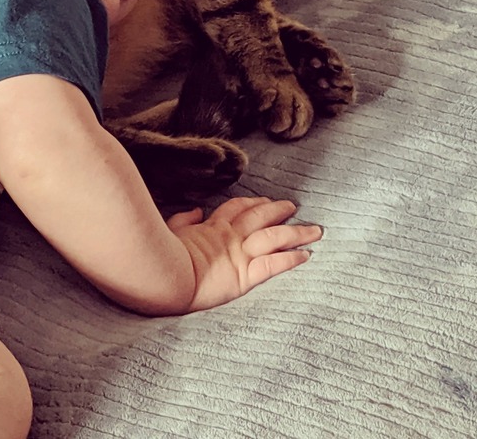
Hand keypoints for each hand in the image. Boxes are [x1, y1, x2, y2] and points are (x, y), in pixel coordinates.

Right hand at [167, 196, 321, 311]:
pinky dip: (292, 258)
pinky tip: (306, 255)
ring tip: (314, 229)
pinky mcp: (246, 275)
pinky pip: (274, 263)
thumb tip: (195, 210)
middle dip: (278, 210)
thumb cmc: (162, 255)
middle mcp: (230, 237)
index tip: (263, 200)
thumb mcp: (170, 231)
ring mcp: (240, 254)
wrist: (165, 275)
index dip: (251, 203)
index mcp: (212, 227)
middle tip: (292, 206)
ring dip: (296, 231)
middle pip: (260, 216)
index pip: (236, 209)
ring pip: (275, 236)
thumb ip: (184, 220)